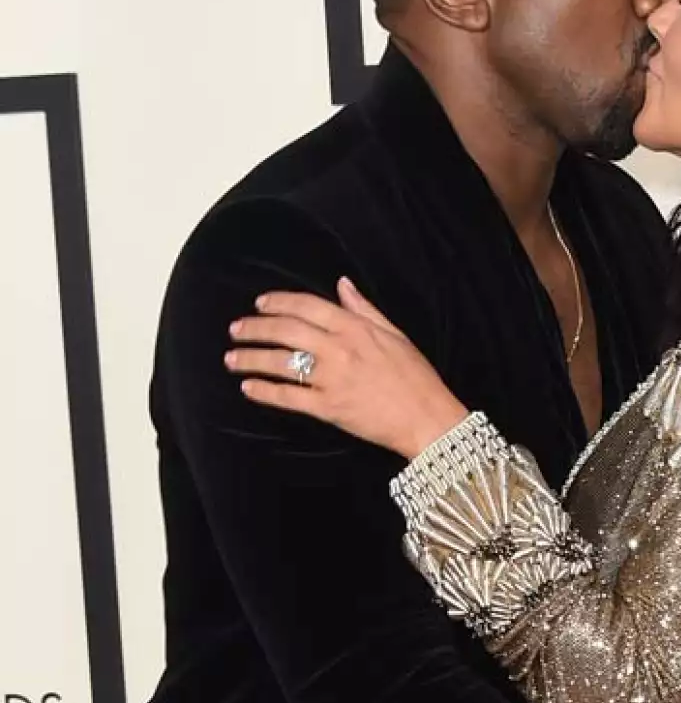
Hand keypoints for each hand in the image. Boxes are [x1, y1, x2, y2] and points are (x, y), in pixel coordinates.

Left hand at [226, 278, 467, 456]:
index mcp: (355, 328)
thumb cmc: (416, 377)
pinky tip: (249, 387)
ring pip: (280, 363)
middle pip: (286, 331)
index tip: (259, 304)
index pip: (307, 305)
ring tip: (231, 358)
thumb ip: (364, 309)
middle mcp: (339, 349)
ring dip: (251, 358)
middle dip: (255, 328)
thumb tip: (343, 285)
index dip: (278, 302)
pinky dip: (265, 391)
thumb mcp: (395, 334)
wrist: (427, 418)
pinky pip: (288, 397)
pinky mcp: (329, 408)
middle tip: (235, 329)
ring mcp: (332, 379)